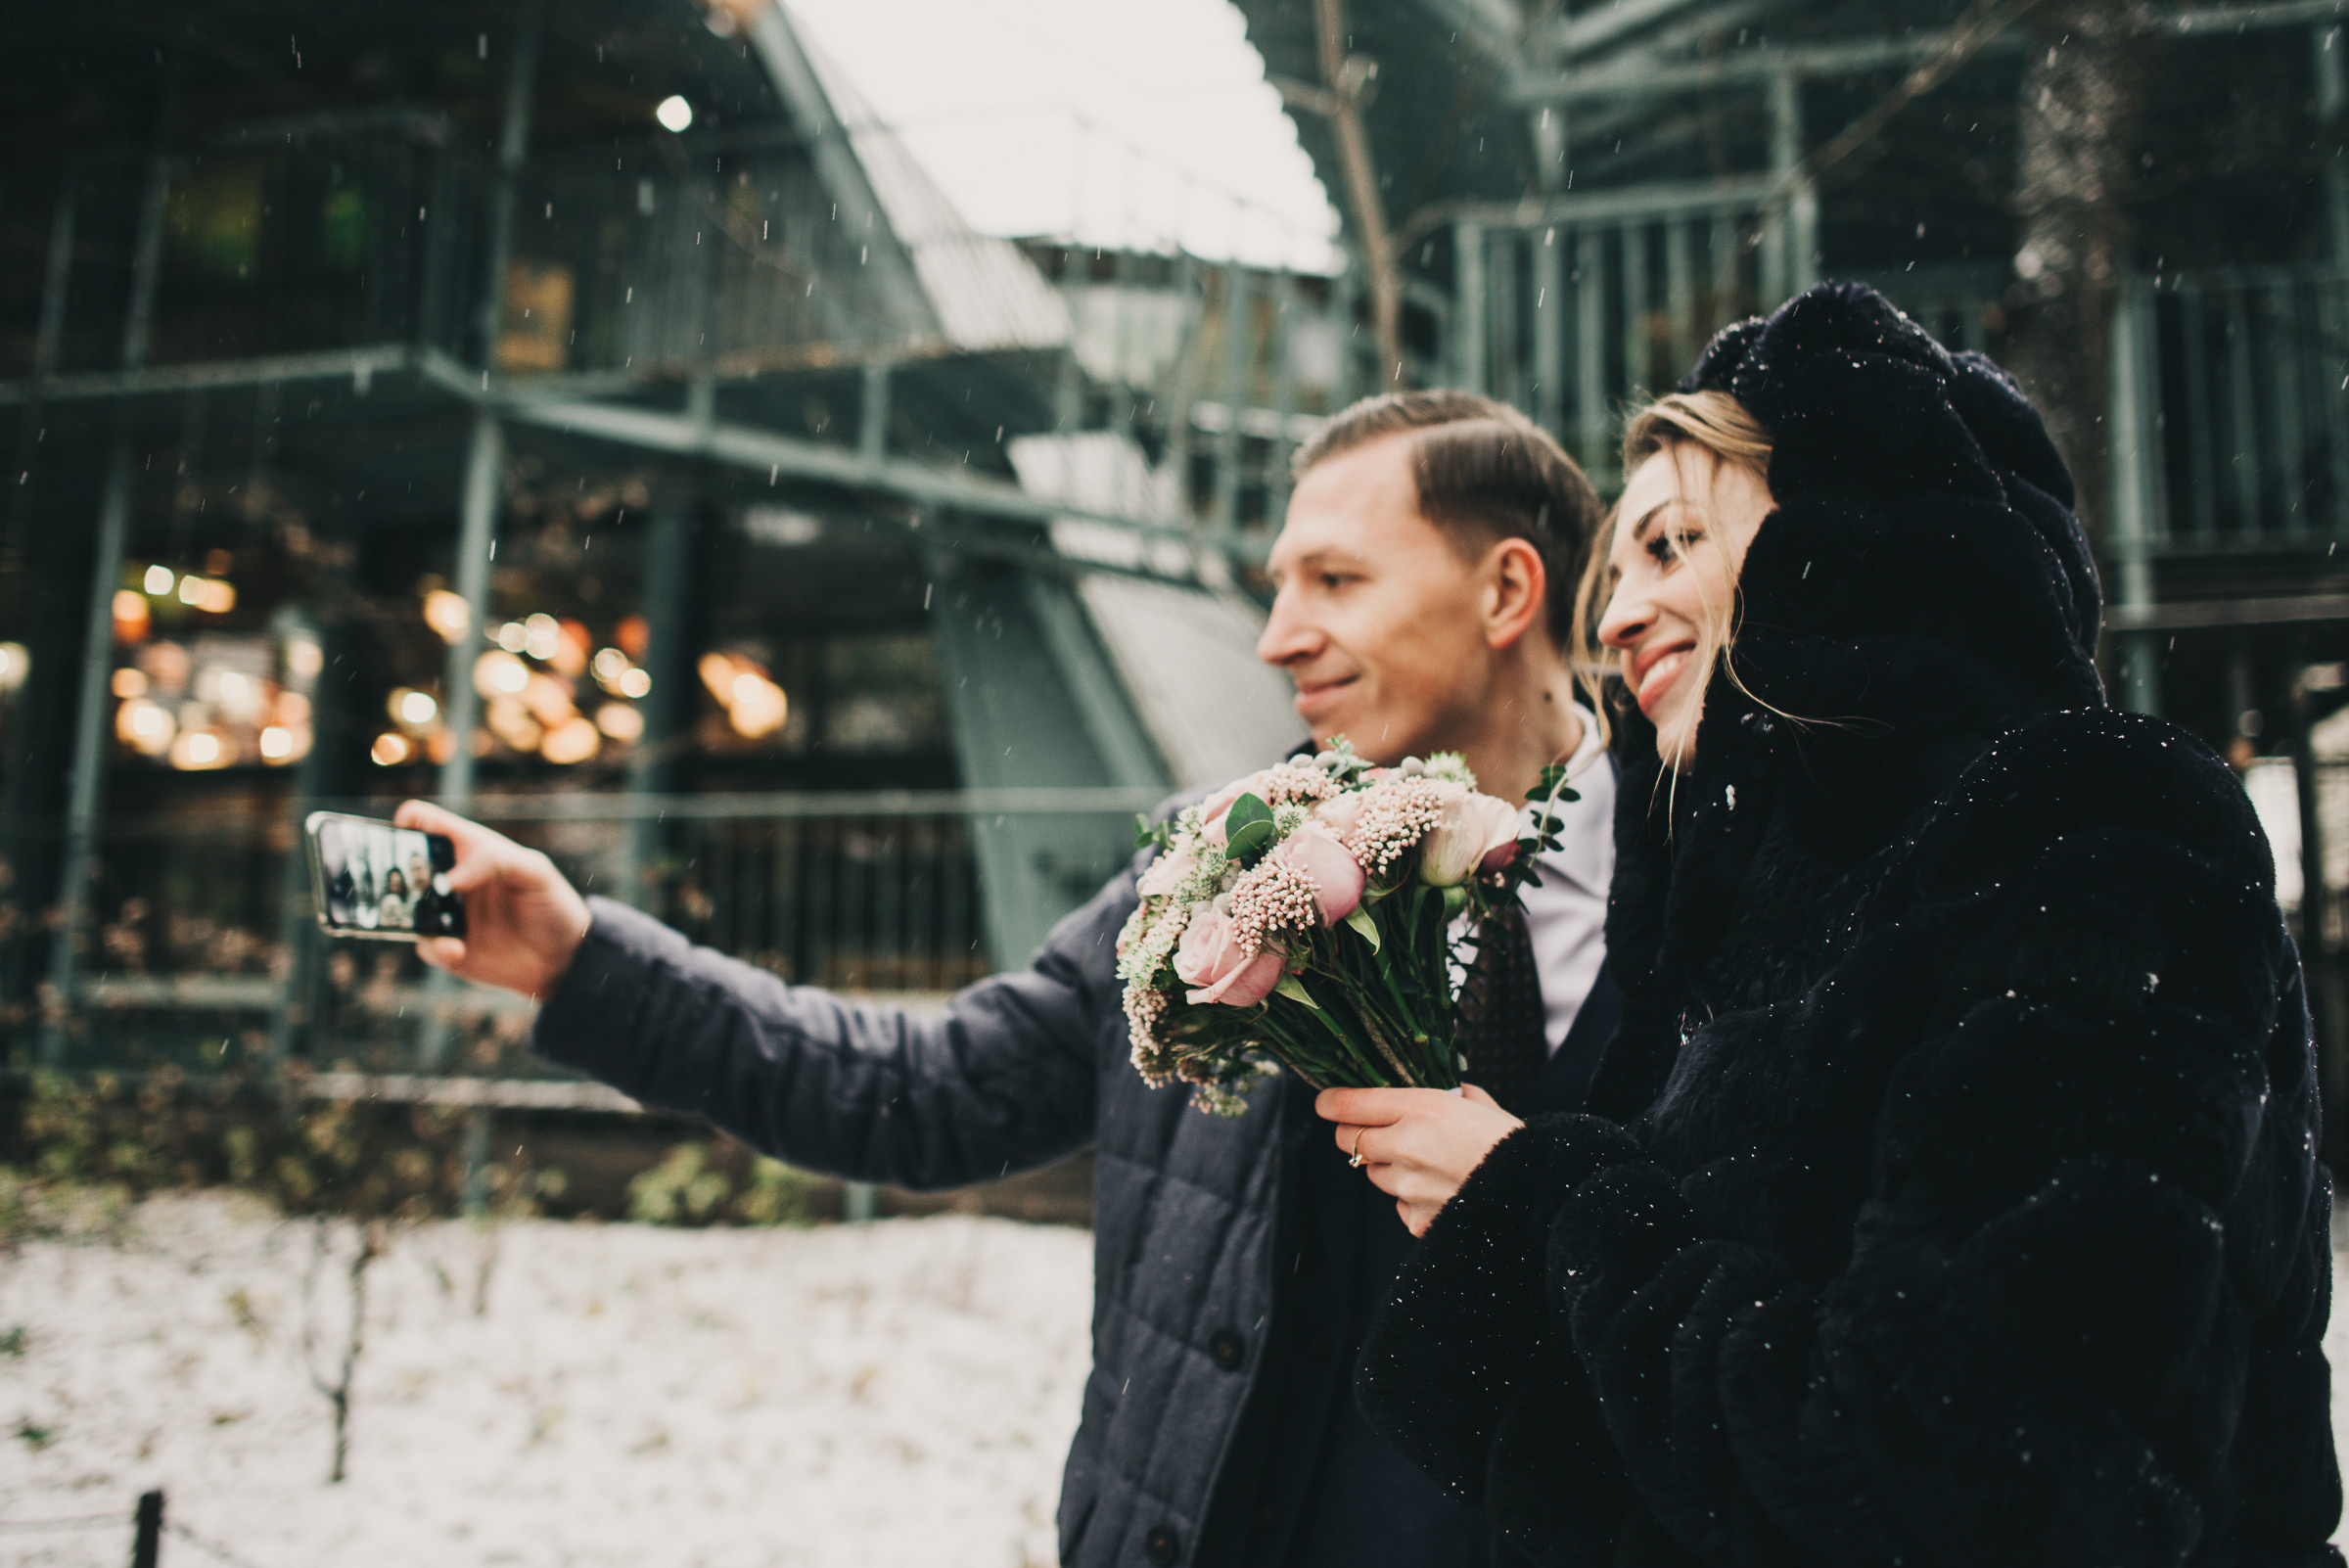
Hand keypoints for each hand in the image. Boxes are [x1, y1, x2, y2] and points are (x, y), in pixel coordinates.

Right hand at [392, 800, 592, 999]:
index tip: (404, 827)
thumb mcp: (535, 872)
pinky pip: (428, 947)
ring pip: (407, 910)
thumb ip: (497, 862)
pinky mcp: (449, 949)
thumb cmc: (552, 903)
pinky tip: (456, 949)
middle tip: (402, 879)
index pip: (431, 826)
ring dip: (408, 913)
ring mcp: (446, 916)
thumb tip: (451, 879)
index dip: (412, 821)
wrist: (565, 957)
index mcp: (470, 851)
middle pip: (406, 867)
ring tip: (425, 918)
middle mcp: (451, 881)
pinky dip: (437, 948)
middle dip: (394, 870)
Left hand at [1318, 1084, 1523, 1236]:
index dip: (1331, 1103)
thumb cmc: (1513, 1144)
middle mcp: (1406, 1145)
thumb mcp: (1480, 1104)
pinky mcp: (1416, 1219)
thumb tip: (1438, 1087)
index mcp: (1422, 1107)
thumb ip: (1450, 1094)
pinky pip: (1398, 1204)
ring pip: (1373, 1173)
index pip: (1350, 1104)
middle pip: (1350, 1141)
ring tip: (1427, 1163)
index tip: (1325, 1103)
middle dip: (1358, 1135)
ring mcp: (1408, 1186)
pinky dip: (1410, 1198)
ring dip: (1388, 1166)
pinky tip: (1442, 1190)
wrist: (1539, 1194)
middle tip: (1378, 1132)